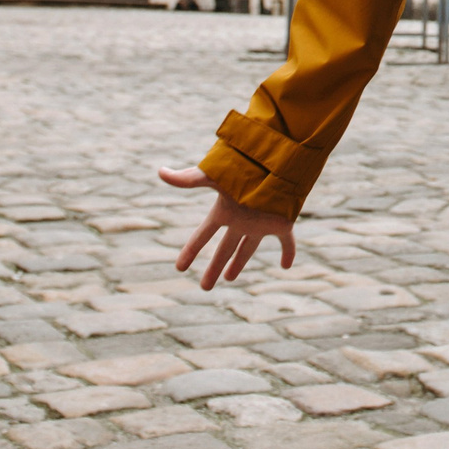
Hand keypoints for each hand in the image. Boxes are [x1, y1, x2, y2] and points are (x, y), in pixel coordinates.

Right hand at [160, 166, 295, 288]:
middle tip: (204, 287)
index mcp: (225, 211)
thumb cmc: (244, 167)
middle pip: (224, 249)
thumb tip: (160, 171)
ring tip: (229, 278)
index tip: (179, 268)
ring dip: (239, 263)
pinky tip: (286, 266)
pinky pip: (287, 242)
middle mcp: (241, 220)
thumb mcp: (213, 175)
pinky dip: (288, 253)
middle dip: (214, 267)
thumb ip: (188, 178)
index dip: (190, 251)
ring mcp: (261, 223)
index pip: (203, 235)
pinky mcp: (282, 223)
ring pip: (248, 248)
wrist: (276, 161)